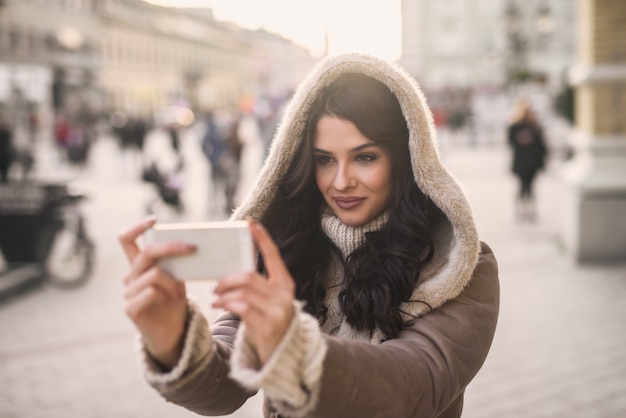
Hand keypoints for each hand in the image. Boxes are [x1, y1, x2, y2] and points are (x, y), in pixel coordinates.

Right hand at [118, 216, 195, 369]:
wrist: (172, 334)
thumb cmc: (174, 303)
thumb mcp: (177, 278)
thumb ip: (176, 262)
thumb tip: (191, 242)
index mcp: (139, 266)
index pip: (126, 240)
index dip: (137, 227)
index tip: (154, 220)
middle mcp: (129, 277)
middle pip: (146, 253)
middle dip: (172, 248)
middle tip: (193, 248)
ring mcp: (127, 293)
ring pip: (153, 273)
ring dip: (173, 281)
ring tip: (181, 293)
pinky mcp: (130, 309)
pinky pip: (150, 292)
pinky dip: (165, 294)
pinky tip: (173, 301)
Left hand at [213, 220, 294, 365]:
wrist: (283, 355)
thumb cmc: (270, 323)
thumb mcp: (269, 302)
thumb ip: (257, 287)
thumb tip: (231, 271)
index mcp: (285, 284)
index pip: (273, 256)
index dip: (262, 238)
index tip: (250, 223)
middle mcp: (284, 295)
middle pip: (249, 276)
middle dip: (227, 279)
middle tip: (216, 285)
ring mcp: (277, 310)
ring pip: (242, 291)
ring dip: (223, 293)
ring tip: (216, 298)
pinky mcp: (267, 325)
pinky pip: (241, 307)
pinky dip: (225, 304)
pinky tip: (219, 306)